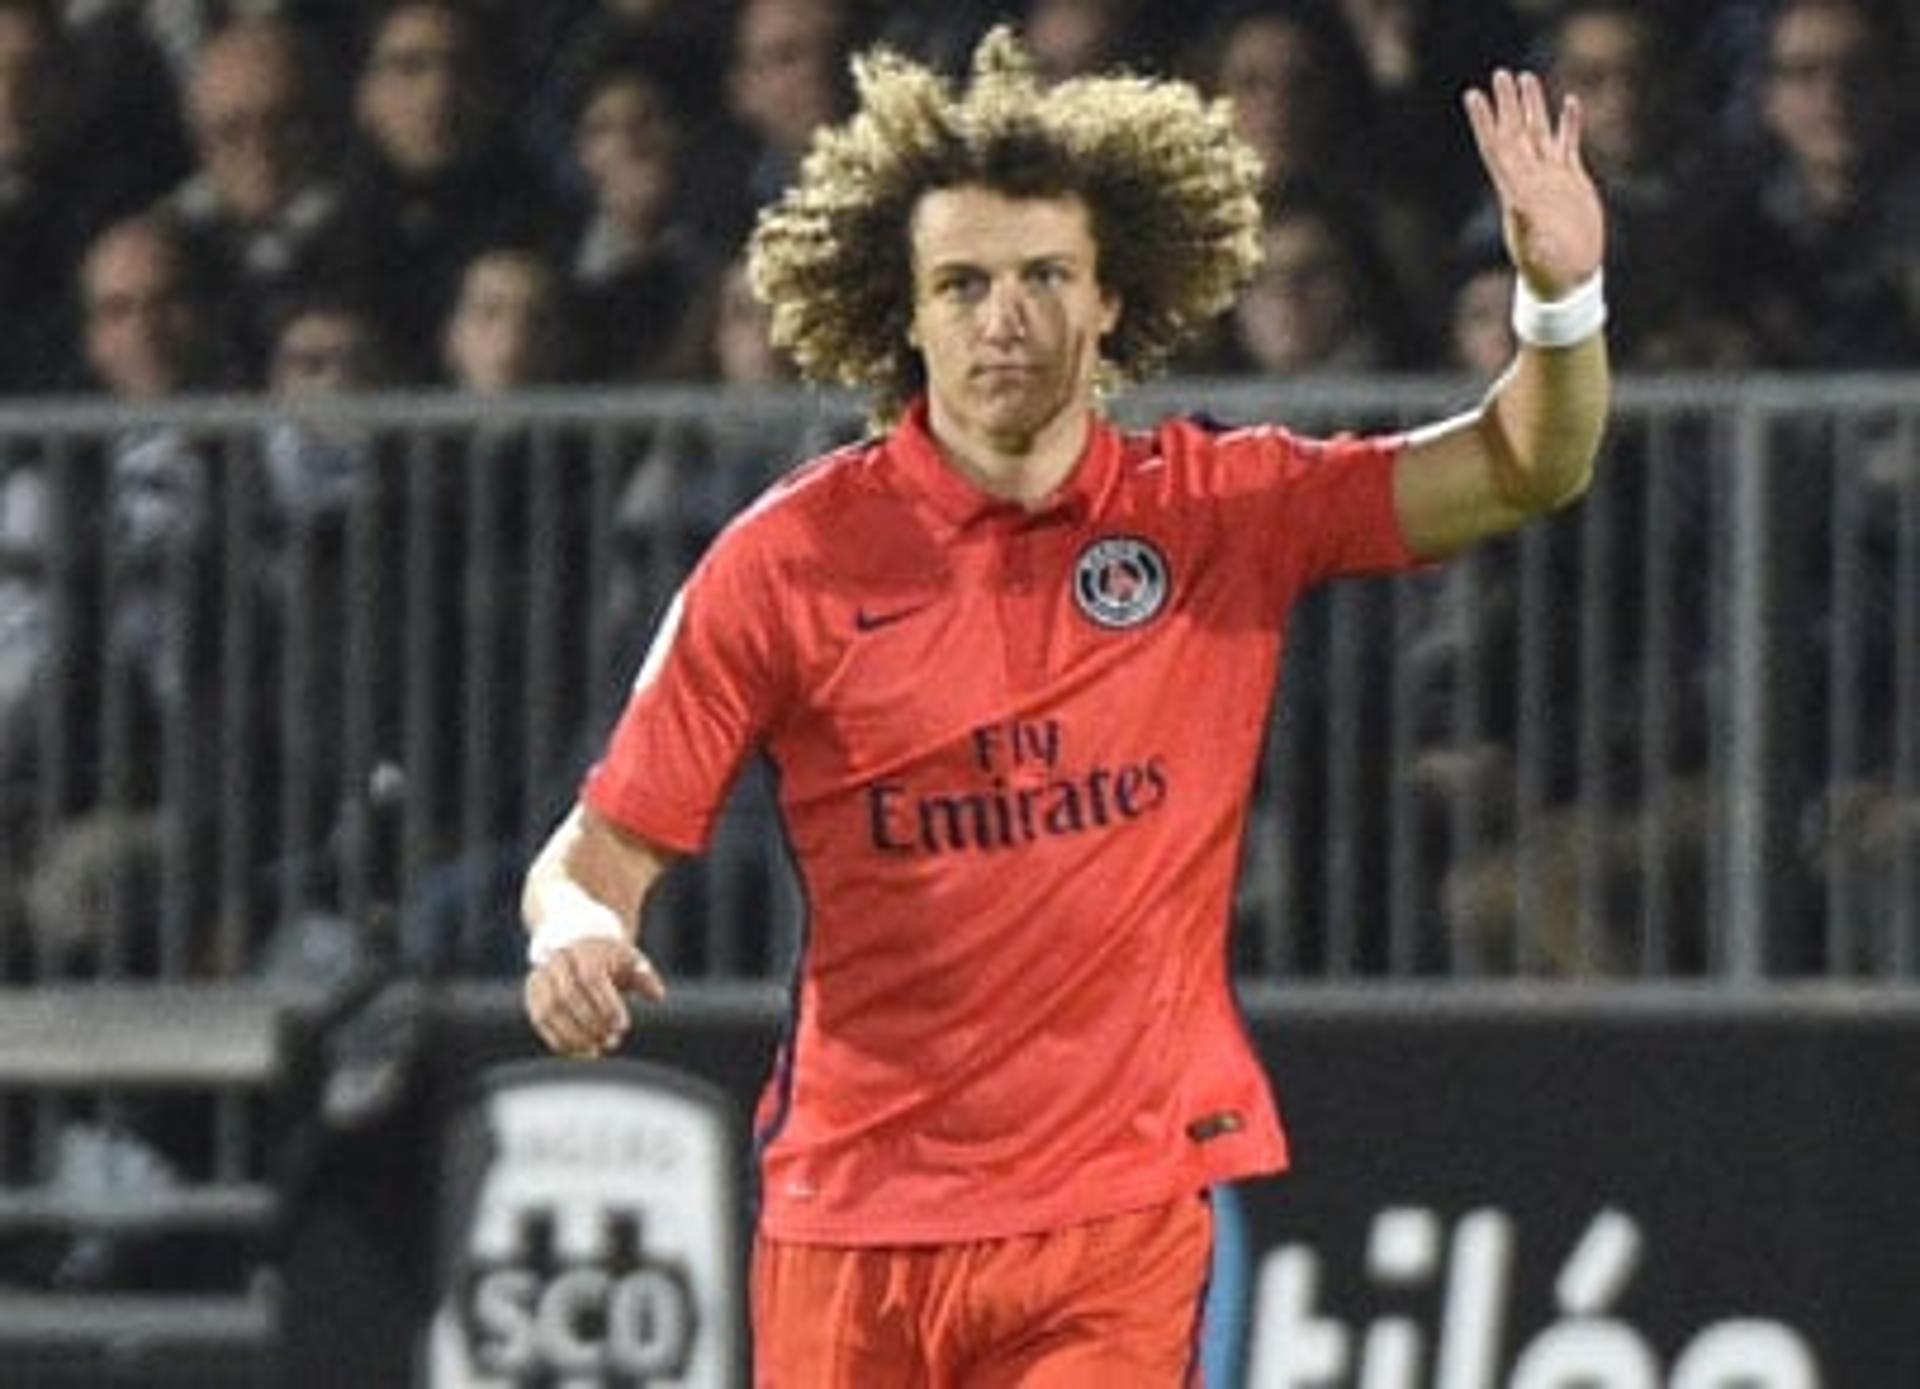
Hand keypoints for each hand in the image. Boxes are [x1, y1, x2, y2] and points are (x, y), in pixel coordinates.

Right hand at [525, 935, 666, 1058]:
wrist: (577, 942)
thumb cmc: (609, 957)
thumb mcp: (630, 960)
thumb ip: (644, 976)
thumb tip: (657, 995)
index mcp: (584, 950)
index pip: (591, 978)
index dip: (606, 1005)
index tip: (622, 1026)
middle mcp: (558, 962)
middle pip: (567, 996)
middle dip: (590, 1023)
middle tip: (611, 1041)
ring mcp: (541, 978)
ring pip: (549, 1011)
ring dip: (573, 1036)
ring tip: (596, 1050)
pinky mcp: (533, 994)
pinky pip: (540, 1021)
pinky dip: (559, 1040)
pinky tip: (580, 1052)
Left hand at [1463, 70, 1604, 298]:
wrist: (1568, 279)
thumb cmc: (1548, 273)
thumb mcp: (1536, 251)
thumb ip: (1528, 227)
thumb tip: (1519, 204)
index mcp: (1516, 192)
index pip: (1496, 148)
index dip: (1484, 122)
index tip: (1472, 97)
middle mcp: (1530, 180)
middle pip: (1515, 133)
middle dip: (1507, 104)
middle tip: (1500, 73)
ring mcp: (1551, 179)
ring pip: (1539, 133)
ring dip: (1533, 106)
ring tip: (1526, 76)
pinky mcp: (1571, 181)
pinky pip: (1567, 144)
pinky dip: (1568, 123)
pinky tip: (1570, 101)